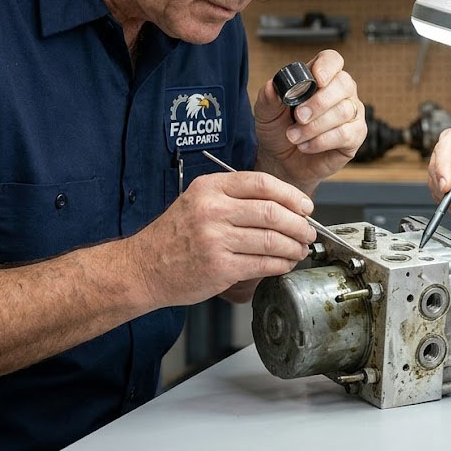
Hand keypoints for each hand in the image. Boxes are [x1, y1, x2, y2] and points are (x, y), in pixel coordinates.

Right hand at [126, 171, 315, 308]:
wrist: (143, 267)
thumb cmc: (175, 235)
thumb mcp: (199, 201)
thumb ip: (236, 199)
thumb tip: (285, 207)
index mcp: (210, 188)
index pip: (262, 183)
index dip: (291, 195)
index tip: (305, 206)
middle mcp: (212, 210)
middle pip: (272, 211)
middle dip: (299, 223)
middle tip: (307, 231)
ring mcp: (215, 239)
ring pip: (271, 239)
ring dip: (293, 246)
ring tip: (299, 249)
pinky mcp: (219, 267)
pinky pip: (263, 263)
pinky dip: (281, 264)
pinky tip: (284, 264)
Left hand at [254, 50, 365, 192]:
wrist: (281, 161)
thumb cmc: (278, 131)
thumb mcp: (265, 113)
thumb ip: (268, 98)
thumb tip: (272, 86)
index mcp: (320, 78)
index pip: (332, 60)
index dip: (327, 66)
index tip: (316, 79)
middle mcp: (340, 92)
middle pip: (343, 84)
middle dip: (319, 102)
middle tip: (298, 116)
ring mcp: (351, 113)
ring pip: (343, 111)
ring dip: (314, 126)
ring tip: (294, 136)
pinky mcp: (355, 136)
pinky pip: (346, 134)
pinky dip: (322, 141)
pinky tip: (306, 145)